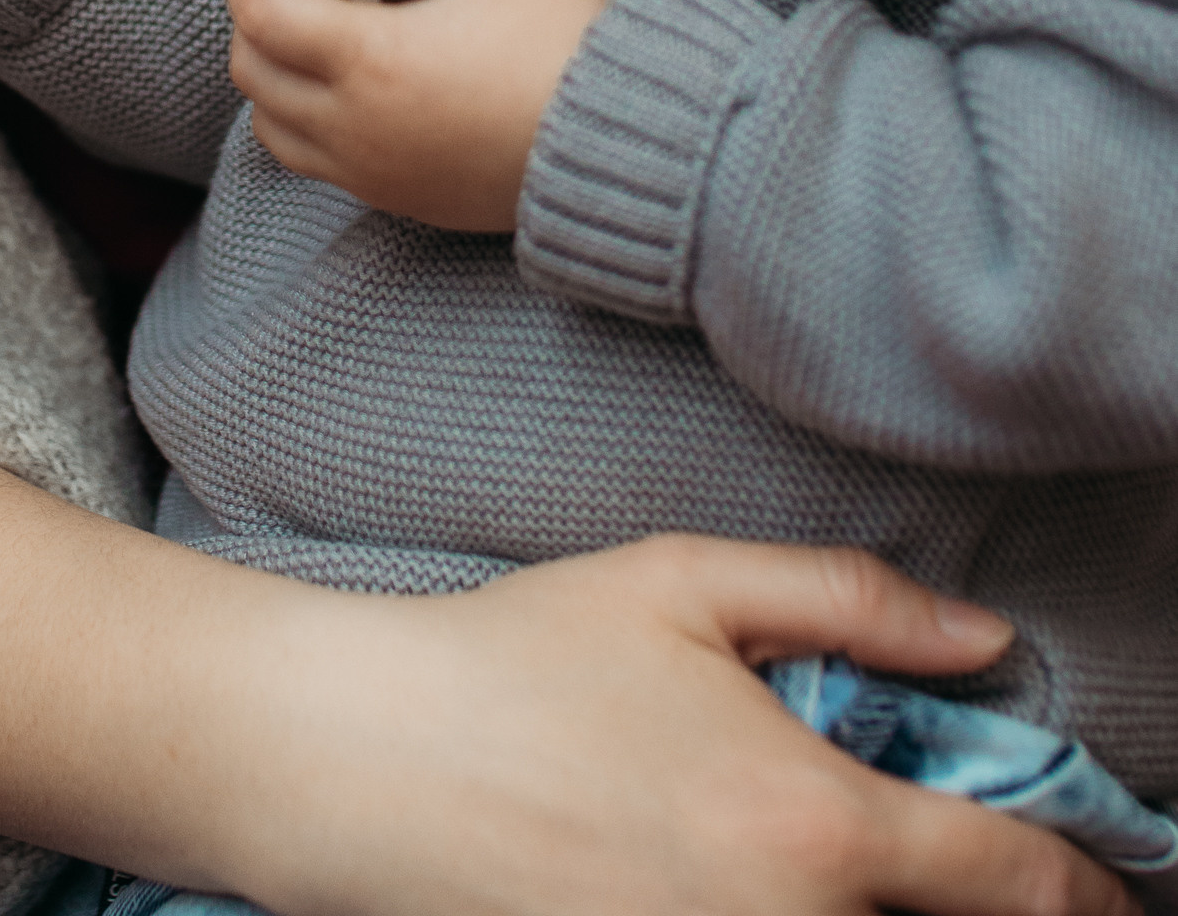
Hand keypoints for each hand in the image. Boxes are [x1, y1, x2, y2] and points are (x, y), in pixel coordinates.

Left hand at [224, 0, 605, 225]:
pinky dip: (304, 120)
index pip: (257, 9)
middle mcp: (354, 125)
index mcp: (372, 58)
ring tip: (316, 31)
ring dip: (274, 72)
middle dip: (256, 13)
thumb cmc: (572, 46)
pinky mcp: (394, 202)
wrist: (623, 150)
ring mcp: (369, 172)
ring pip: (270, 123)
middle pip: (250, 66)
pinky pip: (312, 162)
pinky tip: (350, 85)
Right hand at [261, 537, 1132, 915]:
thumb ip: (850, 599)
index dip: (1081, 889)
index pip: (1008, 885)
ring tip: (862, 879)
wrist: (365, 764)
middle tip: (966, 875)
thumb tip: (983, 638)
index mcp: (812, 825)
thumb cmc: (520, 660)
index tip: (1106, 887)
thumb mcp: (684, 583)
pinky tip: (759, 890)